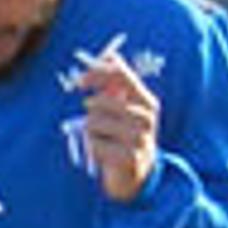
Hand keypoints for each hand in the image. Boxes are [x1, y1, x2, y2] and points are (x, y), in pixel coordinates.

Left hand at [80, 51, 159, 202]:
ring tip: (100, 137)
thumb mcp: (127, 107)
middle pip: (103, 102)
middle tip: (91, 118)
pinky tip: (102, 151)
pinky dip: (92, 147)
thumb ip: (119, 82)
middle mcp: (146, 117)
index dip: (96, 74)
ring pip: (95, 124)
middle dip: (90, 110)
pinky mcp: (129, 158)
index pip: (120, 75)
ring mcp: (140, 138)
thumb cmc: (127, 135)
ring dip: (90, 130)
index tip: (80, 82)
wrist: (139, 174)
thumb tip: (110, 54)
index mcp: (146, 100)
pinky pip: (95, 144)